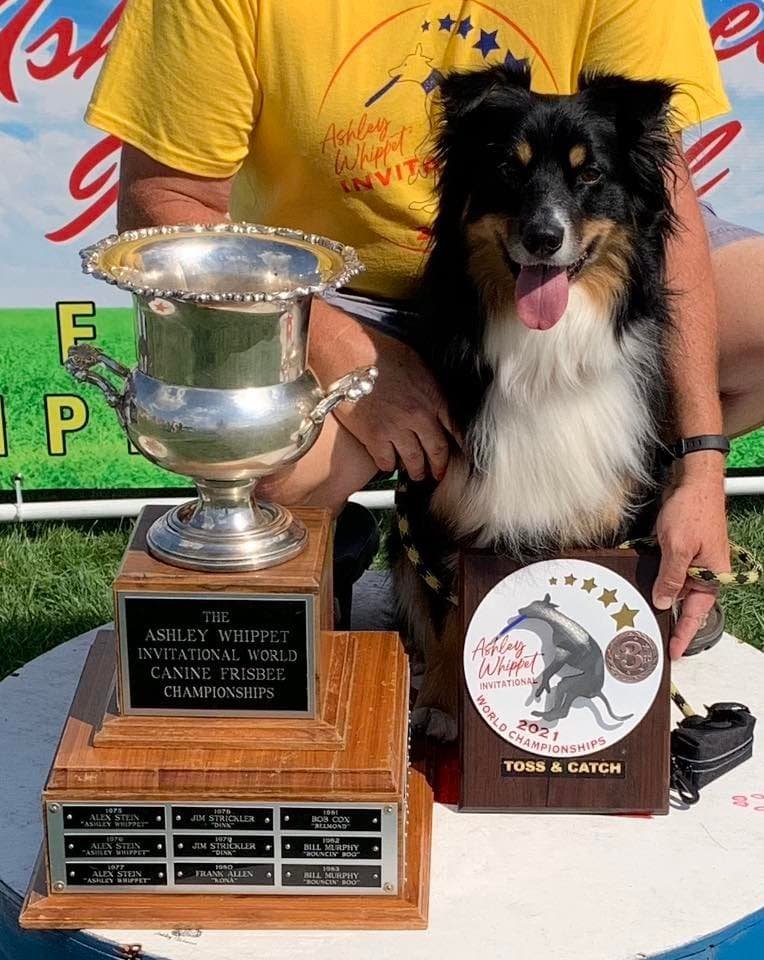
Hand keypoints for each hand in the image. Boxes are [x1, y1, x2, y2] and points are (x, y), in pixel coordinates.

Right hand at [308, 299, 457, 480]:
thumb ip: (430, 389)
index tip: (459, 455)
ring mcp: (397, 428)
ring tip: (416, 475)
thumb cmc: (380, 353)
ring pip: (414, 461)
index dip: (459, 445)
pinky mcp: (374, 437)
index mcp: (433, 397)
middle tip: (438, 474)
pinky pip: (386, 461)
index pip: (456, 429)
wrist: (349, 355)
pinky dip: (389, 465)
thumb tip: (435, 402)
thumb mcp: (419, 366)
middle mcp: (419, 416)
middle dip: (439, 466)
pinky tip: (389, 463)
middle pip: (437, 451)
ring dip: (416, 471)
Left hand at [652, 454, 728, 658]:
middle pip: (685, 603)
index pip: (697, 614)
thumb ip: (671, 578)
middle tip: (650, 636)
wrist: (693, 480)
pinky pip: (668, 570)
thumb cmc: (692, 511)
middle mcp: (704, 571)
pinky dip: (656, 578)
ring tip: (639, 614)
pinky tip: (639, 584)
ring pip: (674, 586)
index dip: (685, 634)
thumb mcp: (678, 548)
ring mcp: (692, 560)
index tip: (674, 653)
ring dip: (659, 596)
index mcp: (712, 576)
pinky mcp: (680, 548)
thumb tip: (663, 602)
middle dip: (669, 618)